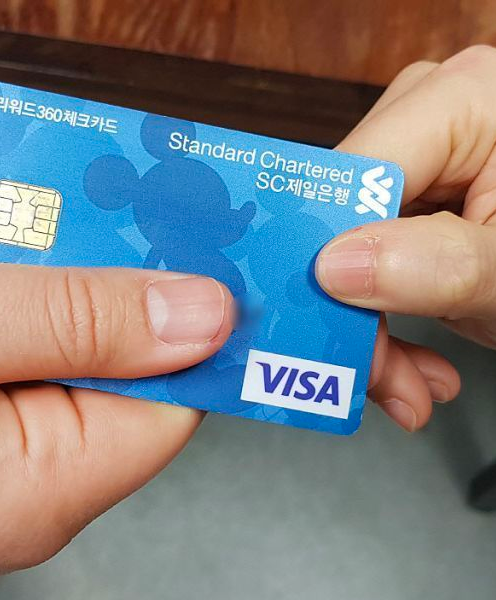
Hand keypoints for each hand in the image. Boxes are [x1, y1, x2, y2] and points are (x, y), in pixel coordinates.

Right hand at [0, 235, 233, 578]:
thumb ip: (71, 316)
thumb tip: (199, 315)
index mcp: (31, 490)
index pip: (170, 401)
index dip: (176, 314)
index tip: (163, 233)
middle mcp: (9, 500)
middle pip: (102, 372)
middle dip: (66, 287)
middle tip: (20, 221)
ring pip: (34, 355)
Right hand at [317, 45, 495, 431]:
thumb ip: (440, 265)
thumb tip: (336, 266)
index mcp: (465, 99)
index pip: (356, 174)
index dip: (326, 251)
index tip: (322, 325)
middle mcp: (432, 114)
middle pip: (345, 216)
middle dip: (355, 307)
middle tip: (377, 376)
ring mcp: (425, 158)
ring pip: (349, 247)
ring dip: (371, 328)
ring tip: (408, 385)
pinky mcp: (422, 199)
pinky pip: (370, 257)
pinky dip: (386, 318)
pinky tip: (413, 361)